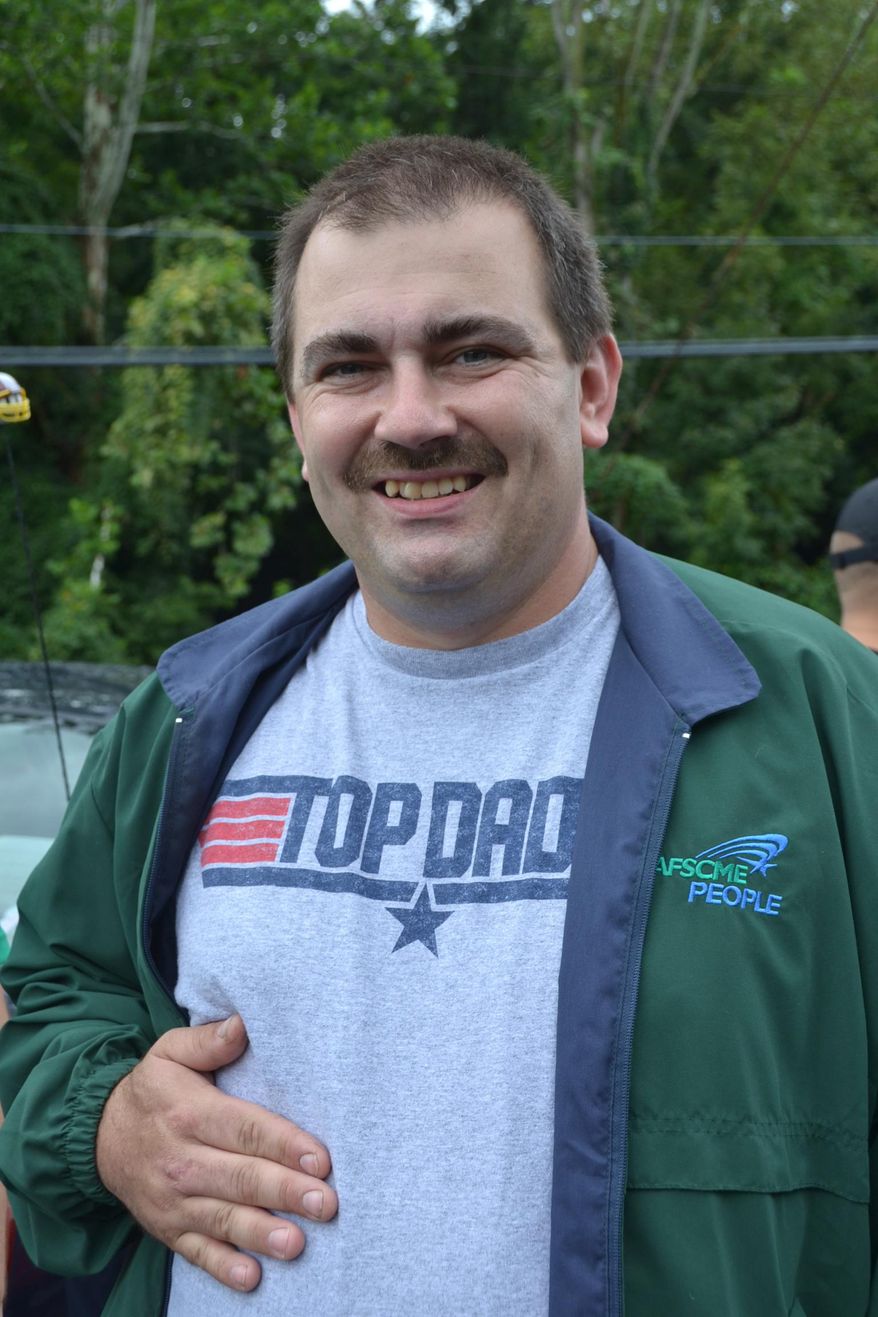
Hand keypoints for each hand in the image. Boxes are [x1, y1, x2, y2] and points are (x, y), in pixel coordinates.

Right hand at [95, 1014, 336, 1291]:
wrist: (98, 1137)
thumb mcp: (169, 1052)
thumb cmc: (152, 1090)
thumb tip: (242, 1023)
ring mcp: (174, 1200)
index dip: (282, 1144)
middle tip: (325, 1203)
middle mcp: (182, 1160)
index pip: (244, 1129)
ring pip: (223, 1219)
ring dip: (261, 1233)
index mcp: (189, 1113)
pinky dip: (223, 1267)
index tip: (320, 1158)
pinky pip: (197, 1252)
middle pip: (241, 1177)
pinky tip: (251, 1278)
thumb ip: (207, 1041)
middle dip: (285, 1191)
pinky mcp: (168, 1229)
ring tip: (296, 1243)